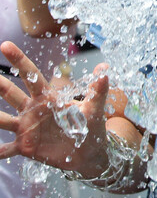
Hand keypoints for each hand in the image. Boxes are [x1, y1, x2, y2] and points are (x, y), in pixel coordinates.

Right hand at [0, 42, 109, 177]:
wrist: (87, 152)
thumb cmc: (89, 126)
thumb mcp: (94, 108)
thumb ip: (97, 89)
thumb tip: (105, 68)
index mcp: (48, 97)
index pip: (31, 75)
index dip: (19, 60)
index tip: (5, 45)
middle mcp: (33, 110)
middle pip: (12, 94)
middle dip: (0, 84)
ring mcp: (27, 128)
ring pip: (4, 120)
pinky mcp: (25, 147)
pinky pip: (7, 150)